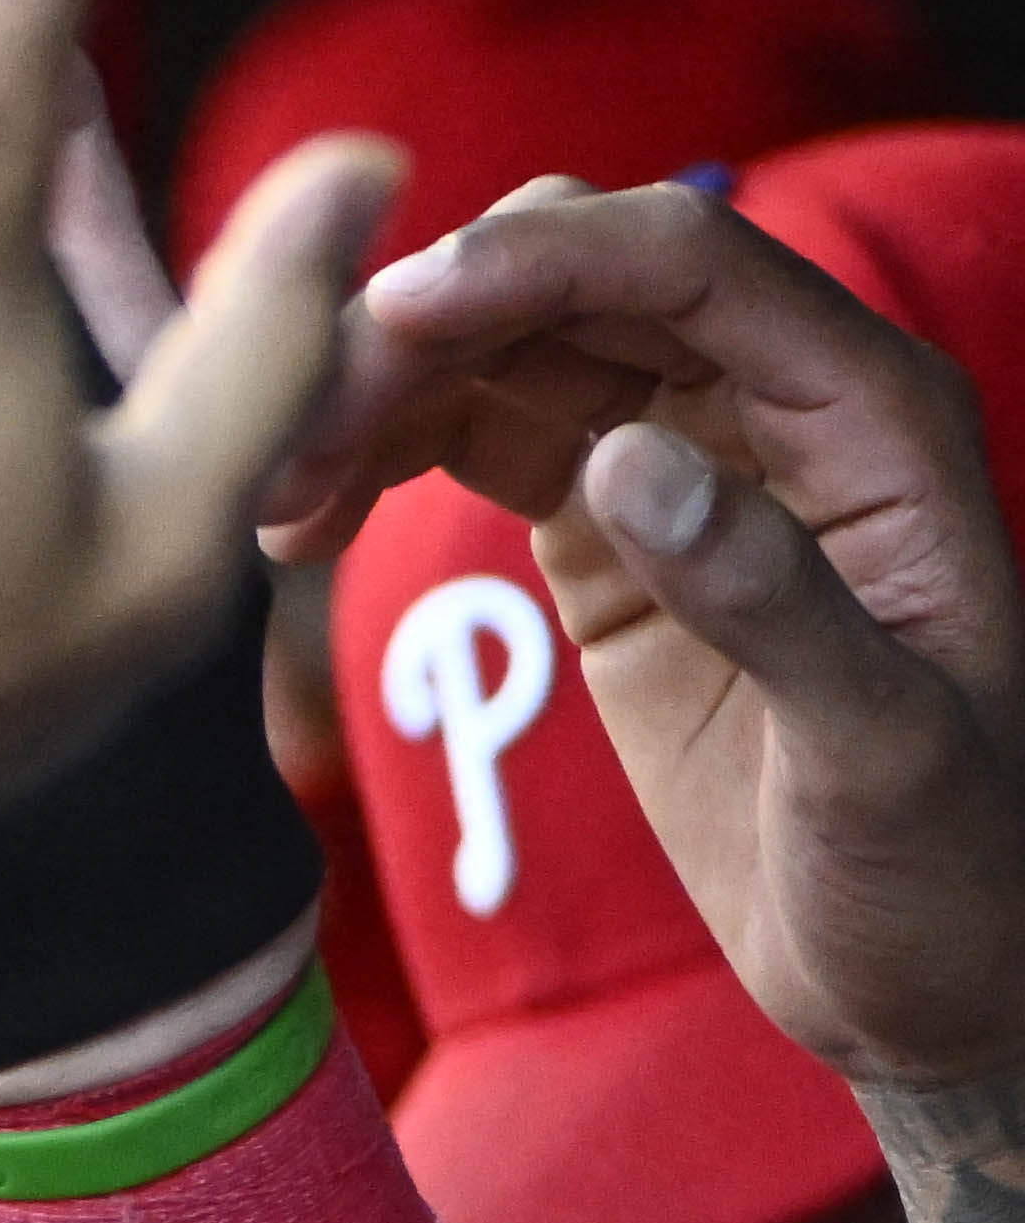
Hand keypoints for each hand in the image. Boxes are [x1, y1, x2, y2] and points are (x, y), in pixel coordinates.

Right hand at [266, 183, 1024, 1096]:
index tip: (390, 311)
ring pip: (507, 346)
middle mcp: (775, 406)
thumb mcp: (885, 752)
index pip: (688, 265)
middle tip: (297, 436)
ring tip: (275, 495)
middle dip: (426, 324)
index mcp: (871, 418)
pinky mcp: (607, 531)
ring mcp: (683, 460)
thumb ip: (770, 597)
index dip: (538, 258)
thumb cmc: (946, 862)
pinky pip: (477, 435)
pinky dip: (379, 457)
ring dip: (377, 391)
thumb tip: (623, 461)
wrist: (919, 964)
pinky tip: (303, 522)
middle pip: (573, 279)